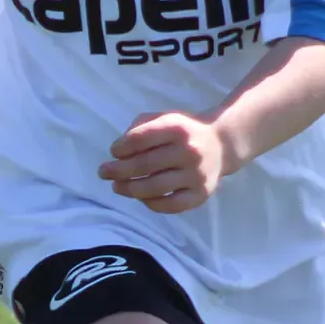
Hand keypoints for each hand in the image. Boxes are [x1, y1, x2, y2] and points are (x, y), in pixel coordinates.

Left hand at [98, 111, 227, 212]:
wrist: (221, 144)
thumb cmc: (183, 132)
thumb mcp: (165, 119)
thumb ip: (140, 128)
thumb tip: (119, 151)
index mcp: (178, 128)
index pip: (139, 139)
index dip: (120, 148)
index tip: (113, 152)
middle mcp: (189, 151)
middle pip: (144, 165)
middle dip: (117, 170)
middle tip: (103, 173)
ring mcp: (196, 175)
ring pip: (154, 188)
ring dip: (129, 189)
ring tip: (117, 186)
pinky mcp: (201, 194)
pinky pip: (170, 205)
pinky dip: (150, 203)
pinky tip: (140, 197)